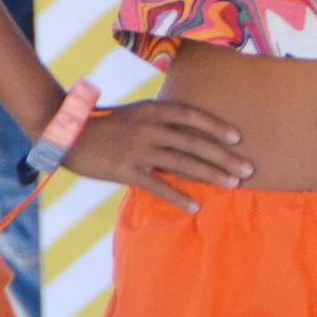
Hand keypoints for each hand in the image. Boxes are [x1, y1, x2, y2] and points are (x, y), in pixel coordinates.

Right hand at [61, 101, 251, 212]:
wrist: (67, 134)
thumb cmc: (104, 124)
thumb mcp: (135, 114)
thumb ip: (160, 122)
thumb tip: (187, 133)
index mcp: (153, 110)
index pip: (192, 115)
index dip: (216, 126)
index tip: (238, 138)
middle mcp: (150, 128)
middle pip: (195, 143)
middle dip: (225, 157)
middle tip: (249, 169)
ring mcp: (139, 150)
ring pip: (183, 164)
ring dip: (211, 175)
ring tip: (233, 184)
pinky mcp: (127, 171)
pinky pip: (159, 186)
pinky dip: (178, 197)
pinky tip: (196, 206)